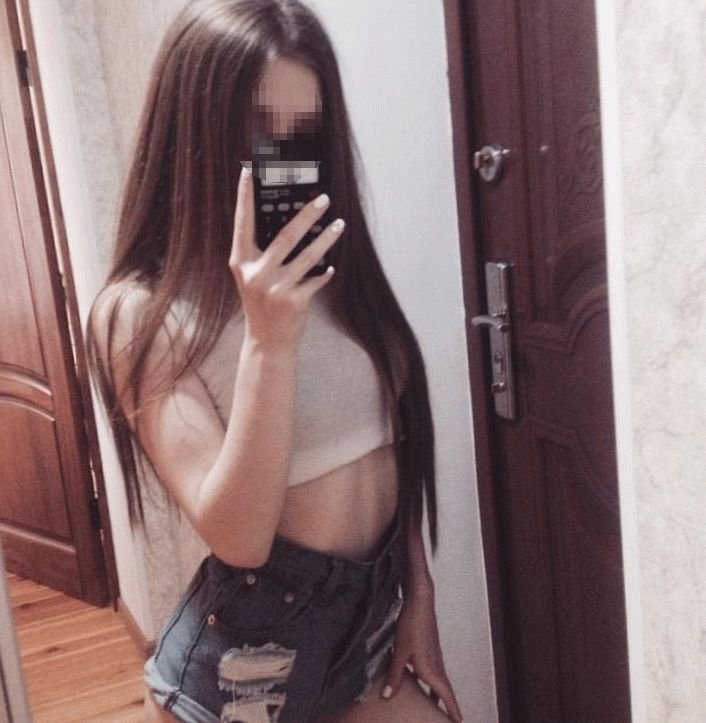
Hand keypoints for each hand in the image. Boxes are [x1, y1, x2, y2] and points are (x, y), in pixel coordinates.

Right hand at [228, 166, 344, 350]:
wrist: (267, 342)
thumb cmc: (262, 304)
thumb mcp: (253, 277)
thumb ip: (263, 253)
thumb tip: (291, 222)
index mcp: (241, 262)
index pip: (243, 222)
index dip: (245, 196)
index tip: (249, 170)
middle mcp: (255, 273)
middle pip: (285, 235)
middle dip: (306, 213)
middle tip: (323, 197)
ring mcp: (275, 288)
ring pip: (307, 255)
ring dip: (326, 238)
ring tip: (339, 224)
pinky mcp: (294, 301)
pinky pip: (316, 278)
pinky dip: (325, 271)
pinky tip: (331, 266)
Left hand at [382, 590, 463, 721]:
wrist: (420, 602)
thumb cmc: (411, 625)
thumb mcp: (399, 652)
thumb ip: (394, 675)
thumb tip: (387, 696)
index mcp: (431, 668)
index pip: (446, 694)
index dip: (452, 709)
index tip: (459, 722)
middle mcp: (436, 663)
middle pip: (445, 689)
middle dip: (448, 705)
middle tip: (451, 718)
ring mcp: (434, 654)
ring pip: (439, 679)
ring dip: (439, 692)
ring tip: (434, 703)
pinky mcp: (429, 647)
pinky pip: (434, 669)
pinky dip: (431, 680)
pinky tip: (421, 678)